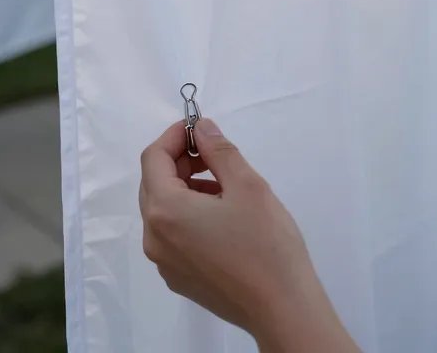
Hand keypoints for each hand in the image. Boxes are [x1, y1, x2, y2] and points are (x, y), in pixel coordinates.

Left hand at [140, 119, 360, 352]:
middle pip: (154, 183)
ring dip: (186, 187)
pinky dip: (189, 215)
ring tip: (224, 185)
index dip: (175, 136)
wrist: (283, 309)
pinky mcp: (178, 278)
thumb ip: (218, 150)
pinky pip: (172, 234)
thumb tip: (201, 127)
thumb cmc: (265, 243)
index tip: (200, 128)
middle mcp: (154, 237)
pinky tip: (223, 217)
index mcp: (164, 210)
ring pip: (163, 209)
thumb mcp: (247, 185)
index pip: (153, 158)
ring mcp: (164, 262)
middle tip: (213, 154)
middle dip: (179, 161)